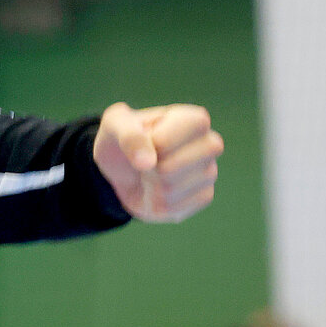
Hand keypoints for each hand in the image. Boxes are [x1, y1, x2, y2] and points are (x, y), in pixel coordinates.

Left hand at [92, 103, 221, 222]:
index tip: (148, 139)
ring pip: (169, 189)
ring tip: (150, 173)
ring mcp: (209, 172)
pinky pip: (172, 208)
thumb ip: (129, 135)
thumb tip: (147, 163)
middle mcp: (210, 144)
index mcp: (194, 119)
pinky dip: (154, 202)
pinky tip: (156, 188)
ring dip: (148, 184)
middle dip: (148, 167)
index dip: (156, 142)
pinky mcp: (204, 196)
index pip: (178, 137)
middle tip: (146, 159)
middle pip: (170, 167)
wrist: (126, 168)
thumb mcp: (115, 125)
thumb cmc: (125, 139)